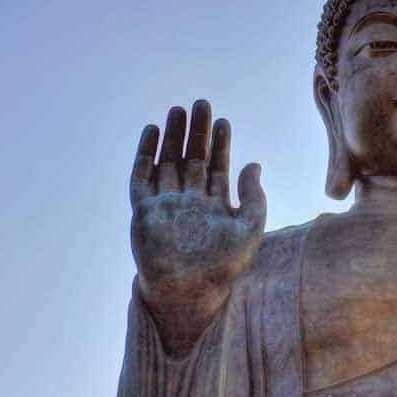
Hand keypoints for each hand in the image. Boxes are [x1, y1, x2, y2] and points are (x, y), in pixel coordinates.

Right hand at [130, 101, 266, 329]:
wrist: (188, 292)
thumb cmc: (222, 268)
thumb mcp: (249, 229)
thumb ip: (254, 197)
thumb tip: (254, 164)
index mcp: (213, 208)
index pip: (216, 168)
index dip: (220, 144)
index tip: (224, 121)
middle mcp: (189, 203)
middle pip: (192, 159)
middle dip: (197, 133)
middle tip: (201, 104)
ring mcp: (165, 206)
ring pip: (168, 162)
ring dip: (172, 137)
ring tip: (178, 110)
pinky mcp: (144, 211)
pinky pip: (141, 178)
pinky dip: (145, 155)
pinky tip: (152, 132)